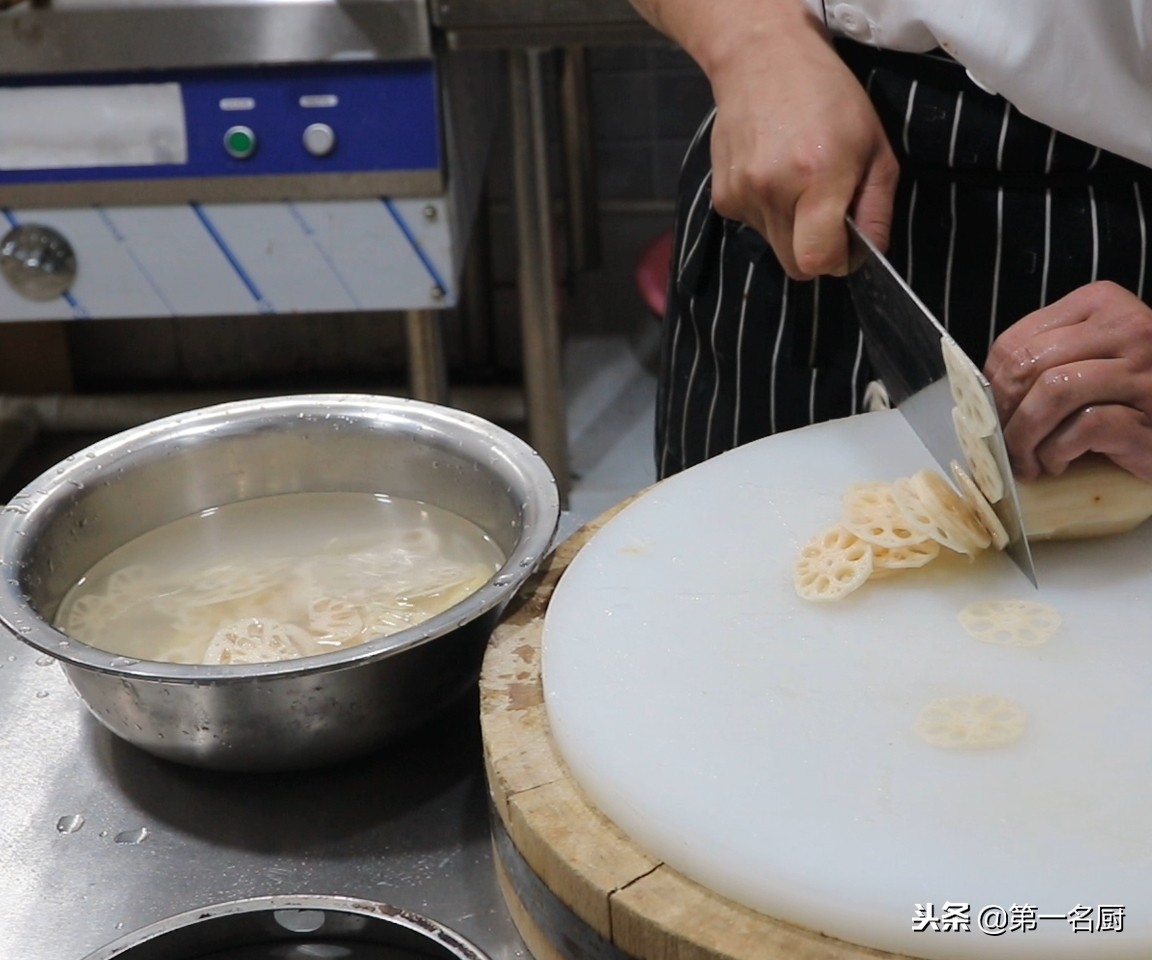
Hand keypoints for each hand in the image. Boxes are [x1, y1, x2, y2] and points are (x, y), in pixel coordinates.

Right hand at [706, 12, 899, 278]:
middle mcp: (774, 191)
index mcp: (819, 177)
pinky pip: (753, 226)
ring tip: (797, 180)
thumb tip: (869, 253)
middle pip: (794, 265)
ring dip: (791, 227)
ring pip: (774, 245)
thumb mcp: (874, 146)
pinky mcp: (722, 198)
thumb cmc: (829, 98)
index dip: (836, 261)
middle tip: (826, 216)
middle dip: (814, 251)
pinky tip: (772, 174)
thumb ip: (876, 207)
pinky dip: (767, 212)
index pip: (816, 260)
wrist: (762, 60)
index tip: (845, 244)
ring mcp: (742, 195)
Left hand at [984, 281, 1151, 479]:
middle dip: (1004, 414)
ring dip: (1025, 437)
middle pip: (1029, 365)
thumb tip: (980, 393)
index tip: (991, 415)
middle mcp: (1127, 327)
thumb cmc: (1127, 395)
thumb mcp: (1085, 360)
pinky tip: (1058, 464)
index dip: (991, 385)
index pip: (1016, 340)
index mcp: (1100, 303)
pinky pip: (1086, 426)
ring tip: (1027, 461)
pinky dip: (1058, 452)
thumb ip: (1044, 360)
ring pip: (1054, 391)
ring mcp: (1145, 369)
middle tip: (1004, 445)